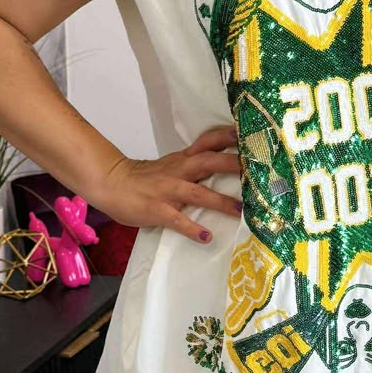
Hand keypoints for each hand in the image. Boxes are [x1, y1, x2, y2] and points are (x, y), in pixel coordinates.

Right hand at [94, 123, 242, 242]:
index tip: (253, 135)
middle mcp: (179, 170)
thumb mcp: (173, 165)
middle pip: (210, 162)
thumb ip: (197, 165)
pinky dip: (192, 229)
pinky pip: (177, 220)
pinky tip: (206, 237)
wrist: (112, 184)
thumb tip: (228, 167)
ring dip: (221, 201)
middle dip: (234, 165)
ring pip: (198, 193)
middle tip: (259, 172)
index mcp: (185, 159)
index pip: (209, 141)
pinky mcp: (157, 209)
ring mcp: (168, 190)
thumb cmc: (146, 178)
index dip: (230, 137)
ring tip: (241, 211)